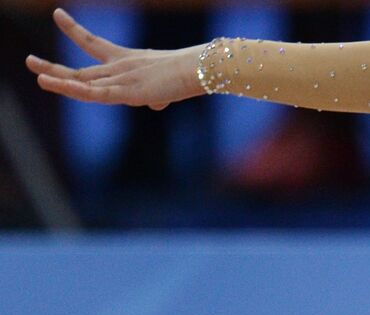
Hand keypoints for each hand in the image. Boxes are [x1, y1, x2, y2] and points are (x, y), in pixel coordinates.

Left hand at [25, 8, 203, 110]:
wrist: (199, 69)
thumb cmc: (191, 74)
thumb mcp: (168, 88)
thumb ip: (157, 97)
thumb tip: (156, 105)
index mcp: (127, 60)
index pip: (94, 43)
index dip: (74, 30)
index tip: (57, 13)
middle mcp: (119, 67)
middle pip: (81, 69)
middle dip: (54, 67)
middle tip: (29, 60)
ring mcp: (121, 79)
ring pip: (82, 81)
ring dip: (56, 77)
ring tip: (34, 70)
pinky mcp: (127, 92)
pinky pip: (93, 92)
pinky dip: (71, 88)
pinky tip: (50, 82)